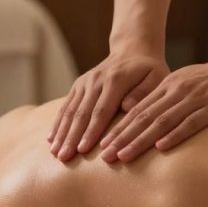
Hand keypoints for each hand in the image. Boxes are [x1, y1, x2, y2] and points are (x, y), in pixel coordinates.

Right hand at [48, 53, 168, 160]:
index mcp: (115, 80)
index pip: (101, 110)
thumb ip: (144, 92)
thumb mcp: (157, 77)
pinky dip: (58, 123)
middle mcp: (96, 80)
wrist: (132, 49)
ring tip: (55, 153)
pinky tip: (50, 139)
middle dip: (71, 137)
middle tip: (63, 157)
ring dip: (61, 133)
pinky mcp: (78, 85)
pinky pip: (65, 106)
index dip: (91, 131)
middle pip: (81, 113)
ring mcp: (85, 82)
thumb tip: (127, 107)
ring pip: (69, 110)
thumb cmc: (149, 69)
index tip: (83, 151)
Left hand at [99, 52, 207, 162]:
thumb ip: (171, 100)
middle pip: (143, 117)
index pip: (138, 110)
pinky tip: (161, 148)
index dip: (119, 128)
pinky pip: (191, 122)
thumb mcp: (189, 85)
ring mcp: (194, 98)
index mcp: (168, 86)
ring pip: (161, 121)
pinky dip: (174, 135)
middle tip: (104, 157)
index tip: (102, 145)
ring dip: (139, 140)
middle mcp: (176, 91)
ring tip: (123, 156)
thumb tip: (154, 122)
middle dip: (121, 138)